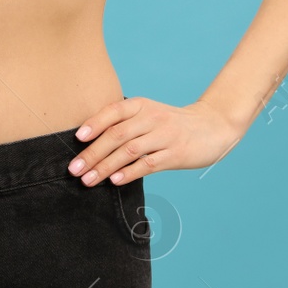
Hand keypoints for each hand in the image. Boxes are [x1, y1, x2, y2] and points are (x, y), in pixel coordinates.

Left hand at [67, 96, 245, 186]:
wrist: (213, 126)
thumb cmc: (171, 124)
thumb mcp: (148, 115)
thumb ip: (124, 125)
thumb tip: (88, 145)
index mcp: (141, 106)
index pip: (113, 112)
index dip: (94, 124)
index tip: (76, 139)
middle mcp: (152, 118)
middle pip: (117, 135)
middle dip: (92, 153)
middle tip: (74, 169)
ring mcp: (165, 136)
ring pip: (129, 151)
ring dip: (105, 167)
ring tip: (88, 180)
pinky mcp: (176, 154)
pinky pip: (149, 164)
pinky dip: (130, 173)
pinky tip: (115, 181)